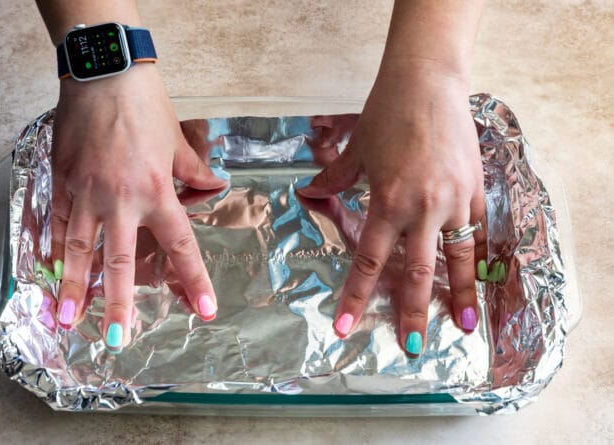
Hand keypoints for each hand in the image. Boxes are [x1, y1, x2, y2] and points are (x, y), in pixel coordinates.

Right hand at [50, 64, 227, 352]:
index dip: (193, 281)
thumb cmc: (146, 106)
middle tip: (117, 339)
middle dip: (119, 303)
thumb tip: (214, 186)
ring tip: (66, 319)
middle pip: (121, 261)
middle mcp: (121, 200)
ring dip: (72, 286)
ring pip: (78, 248)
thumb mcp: (178, 142)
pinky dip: (53, 248)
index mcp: (157, 192)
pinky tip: (48, 270)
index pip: (180, 246)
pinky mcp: (62, 181)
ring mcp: (87, 192)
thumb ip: (194, 172)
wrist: (104, 75)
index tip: (204, 310)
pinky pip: (58, 221)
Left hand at [297, 61, 484, 354]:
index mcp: (388, 201)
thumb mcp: (356, 150)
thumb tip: (310, 195)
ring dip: (458, 295)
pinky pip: (476, 231)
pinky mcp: (475, 189)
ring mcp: (454, 201)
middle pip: (416, 272)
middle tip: (411, 346)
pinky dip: (475, 257)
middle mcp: (423, 209)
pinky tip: (477, 278)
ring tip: (463, 326)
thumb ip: (334, 180)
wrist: (428, 82)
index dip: (355, 297)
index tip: (345, 327)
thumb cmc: (387, 113)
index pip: (368, 261)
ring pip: (456, 258)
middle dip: (412, 312)